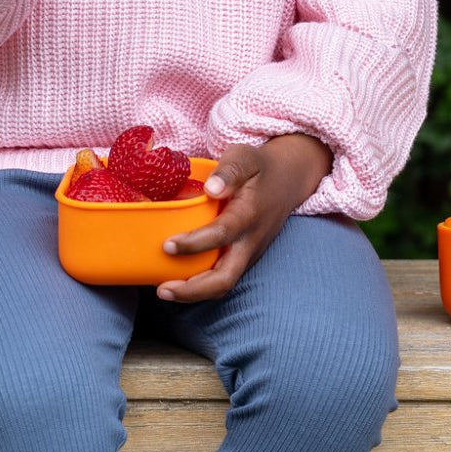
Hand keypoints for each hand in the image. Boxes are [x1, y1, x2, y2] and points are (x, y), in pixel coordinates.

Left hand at [156, 133, 332, 302]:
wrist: (288, 180)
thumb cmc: (259, 167)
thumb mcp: (245, 157)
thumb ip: (229, 171)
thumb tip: (211, 188)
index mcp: (249, 214)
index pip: (222, 234)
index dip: (194, 244)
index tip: (167, 245)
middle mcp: (250, 240)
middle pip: (226, 278)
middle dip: (193, 290)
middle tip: (163, 290)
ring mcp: (249, 253)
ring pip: (224, 284)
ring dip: (194, 294)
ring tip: (165, 291)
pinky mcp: (245, 258)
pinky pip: (224, 278)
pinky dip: (201, 286)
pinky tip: (179, 281)